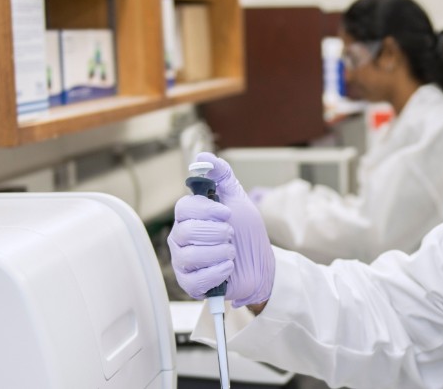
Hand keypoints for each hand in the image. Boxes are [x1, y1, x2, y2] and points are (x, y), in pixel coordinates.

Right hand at [169, 152, 274, 307]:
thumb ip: (221, 176)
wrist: (261, 265)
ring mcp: (183, 261)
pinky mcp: (190, 283)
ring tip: (232, 252)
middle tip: (231, 234)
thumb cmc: (246, 233)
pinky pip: (195, 280)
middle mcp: (181, 238)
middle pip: (186, 231)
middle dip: (216, 233)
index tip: (227, 213)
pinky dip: (217, 272)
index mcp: (189, 216)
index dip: (207, 210)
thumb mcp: (238, 199)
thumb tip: (203, 157)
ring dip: (219, 253)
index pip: (185, 207)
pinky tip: (228, 267)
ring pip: (190, 256)